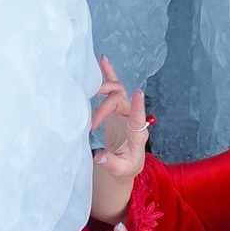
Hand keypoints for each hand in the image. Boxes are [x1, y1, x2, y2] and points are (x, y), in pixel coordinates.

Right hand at [88, 59, 150, 223]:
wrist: (124, 160)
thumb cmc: (125, 165)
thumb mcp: (121, 170)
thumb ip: (112, 163)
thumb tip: (99, 156)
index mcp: (137, 133)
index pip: (139, 118)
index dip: (139, 106)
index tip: (138, 94)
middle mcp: (132, 116)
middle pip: (121, 101)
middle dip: (105, 107)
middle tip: (92, 122)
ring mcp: (124, 109)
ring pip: (117, 90)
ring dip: (104, 87)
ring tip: (90, 88)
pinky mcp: (116, 106)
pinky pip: (113, 87)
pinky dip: (108, 74)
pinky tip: (102, 60)